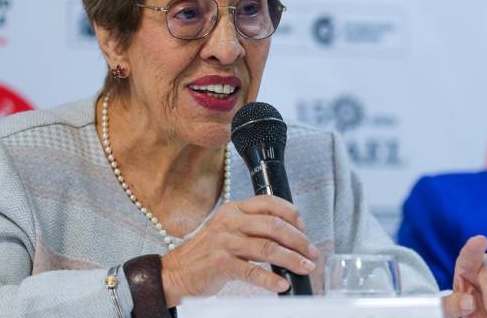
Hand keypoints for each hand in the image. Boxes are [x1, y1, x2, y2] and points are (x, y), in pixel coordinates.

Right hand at [160, 195, 319, 305]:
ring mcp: (225, 242)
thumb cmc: (206, 252)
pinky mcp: (220, 263)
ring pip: (268, 248)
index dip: (292, 214)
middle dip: (299, 240)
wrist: (176, 271)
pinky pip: (252, 271)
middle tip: (311, 252)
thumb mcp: (228, 229)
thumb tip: (288, 234)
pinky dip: (271, 279)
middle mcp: (230, 221)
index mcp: (234, 209)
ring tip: (305, 267)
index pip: (270, 203)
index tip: (304, 228)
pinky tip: (282, 283)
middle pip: (274, 226)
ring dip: (292, 259)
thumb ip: (253, 226)